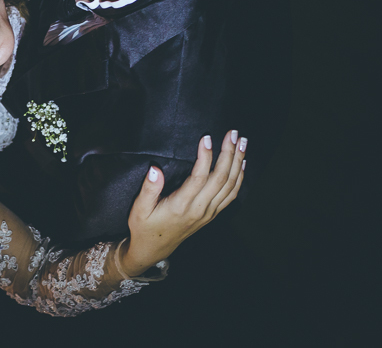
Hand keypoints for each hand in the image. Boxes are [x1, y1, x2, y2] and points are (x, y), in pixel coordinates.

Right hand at [120, 131, 246, 276]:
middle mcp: (199, 209)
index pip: (198, 177)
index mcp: (181, 205)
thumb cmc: (144, 227)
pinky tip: (242, 163)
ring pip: (230, 185)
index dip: (204, 156)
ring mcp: (208, 212)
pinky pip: (231, 195)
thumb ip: (148, 189)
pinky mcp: (212, 214)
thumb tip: (155, 168)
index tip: (206, 137)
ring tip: (242, 142)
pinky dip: (239, 178)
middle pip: (220, 178)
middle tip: (233, 133)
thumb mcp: (139, 209)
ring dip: (238, 162)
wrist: (153, 249)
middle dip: (228, 153)